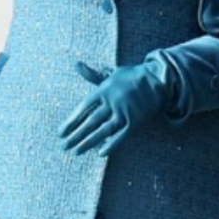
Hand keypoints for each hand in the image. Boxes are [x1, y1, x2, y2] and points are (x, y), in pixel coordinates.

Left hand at [59, 60, 173, 155]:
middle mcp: (112, 102)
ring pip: (103, 131)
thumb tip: (76, 64)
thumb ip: (92, 75)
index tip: (60, 132)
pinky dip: (111, 145)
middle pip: (91, 122)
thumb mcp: (111, 74)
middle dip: (76, 135)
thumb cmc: (131, 77)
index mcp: (103, 90)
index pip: (83, 108)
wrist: (158, 80)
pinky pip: (121, 136)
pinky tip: (100, 153)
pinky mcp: (135, 122)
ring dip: (89, 142)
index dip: (71, 121)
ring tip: (76, 151)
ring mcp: (124, 113)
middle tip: (64, 146)